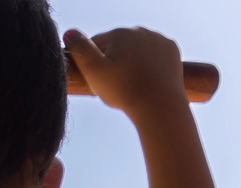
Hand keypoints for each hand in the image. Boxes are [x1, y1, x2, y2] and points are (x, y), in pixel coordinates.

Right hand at [64, 27, 188, 115]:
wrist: (160, 105)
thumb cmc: (124, 90)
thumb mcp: (93, 71)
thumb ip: (79, 49)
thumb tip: (69, 32)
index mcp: (119, 33)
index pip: (95, 45)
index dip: (93, 64)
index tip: (99, 80)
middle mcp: (139, 30)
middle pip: (115, 46)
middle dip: (112, 61)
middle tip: (115, 84)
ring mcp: (158, 38)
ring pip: (134, 49)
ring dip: (129, 61)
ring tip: (131, 82)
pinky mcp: (171, 49)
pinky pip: (152, 53)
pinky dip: (147, 62)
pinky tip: (145, 76)